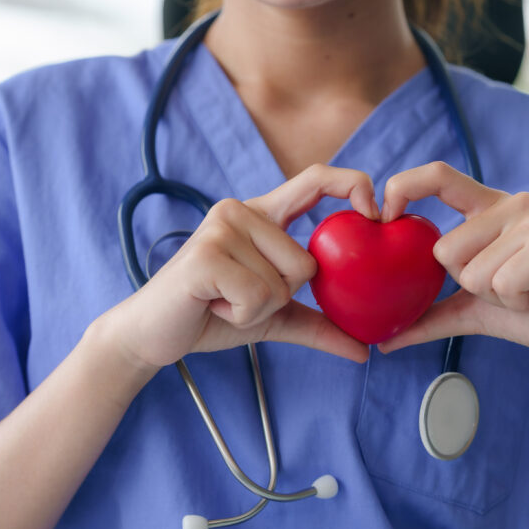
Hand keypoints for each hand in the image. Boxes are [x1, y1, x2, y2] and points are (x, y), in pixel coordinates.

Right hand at [99, 164, 375, 373]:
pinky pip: (258, 296)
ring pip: (283, 283)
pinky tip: (213, 306)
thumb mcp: (272, 317)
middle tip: (239, 296)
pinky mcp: (206, 254)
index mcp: (261, 214)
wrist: (153, 334)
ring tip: (222, 301)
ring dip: (257, 309)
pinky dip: (241, 315)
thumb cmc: (211, 315)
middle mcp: (241, 210)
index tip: (375, 214)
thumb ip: (318, 325)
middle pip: (306, 261)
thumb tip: (367, 349)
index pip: (316, 179)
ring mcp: (221, 228)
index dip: (352, 184)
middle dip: (281, 296)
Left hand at [377, 162, 528, 380]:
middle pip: (444, 249)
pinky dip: (515, 303)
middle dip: (468, 284)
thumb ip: (427, 316)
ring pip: (471, 271)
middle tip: (507, 286)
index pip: (437, 175)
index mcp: (487, 207)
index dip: (403, 187)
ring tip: (526, 290)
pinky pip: (501, 283)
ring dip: (495, 296)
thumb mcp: (468, 311)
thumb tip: (382, 341)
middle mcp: (510, 203)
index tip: (384, 218)